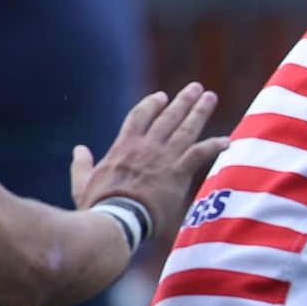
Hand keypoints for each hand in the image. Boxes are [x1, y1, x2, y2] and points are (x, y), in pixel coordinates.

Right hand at [72, 84, 226, 238]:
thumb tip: (79, 150)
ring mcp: (163, 157)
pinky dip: (214, 146)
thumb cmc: (99, 205)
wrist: (118, 218)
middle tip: (196, 87)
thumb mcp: (82, 182)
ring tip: (210, 97)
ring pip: (186, 129)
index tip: (162, 96)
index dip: (151, 105)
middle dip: (183, 100)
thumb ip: (81, 165)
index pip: (139, 117)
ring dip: (199, 111)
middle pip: (168, 116)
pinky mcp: (178, 172)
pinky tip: (227, 141)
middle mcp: (146, 146)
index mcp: (123, 146)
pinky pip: (200, 153)